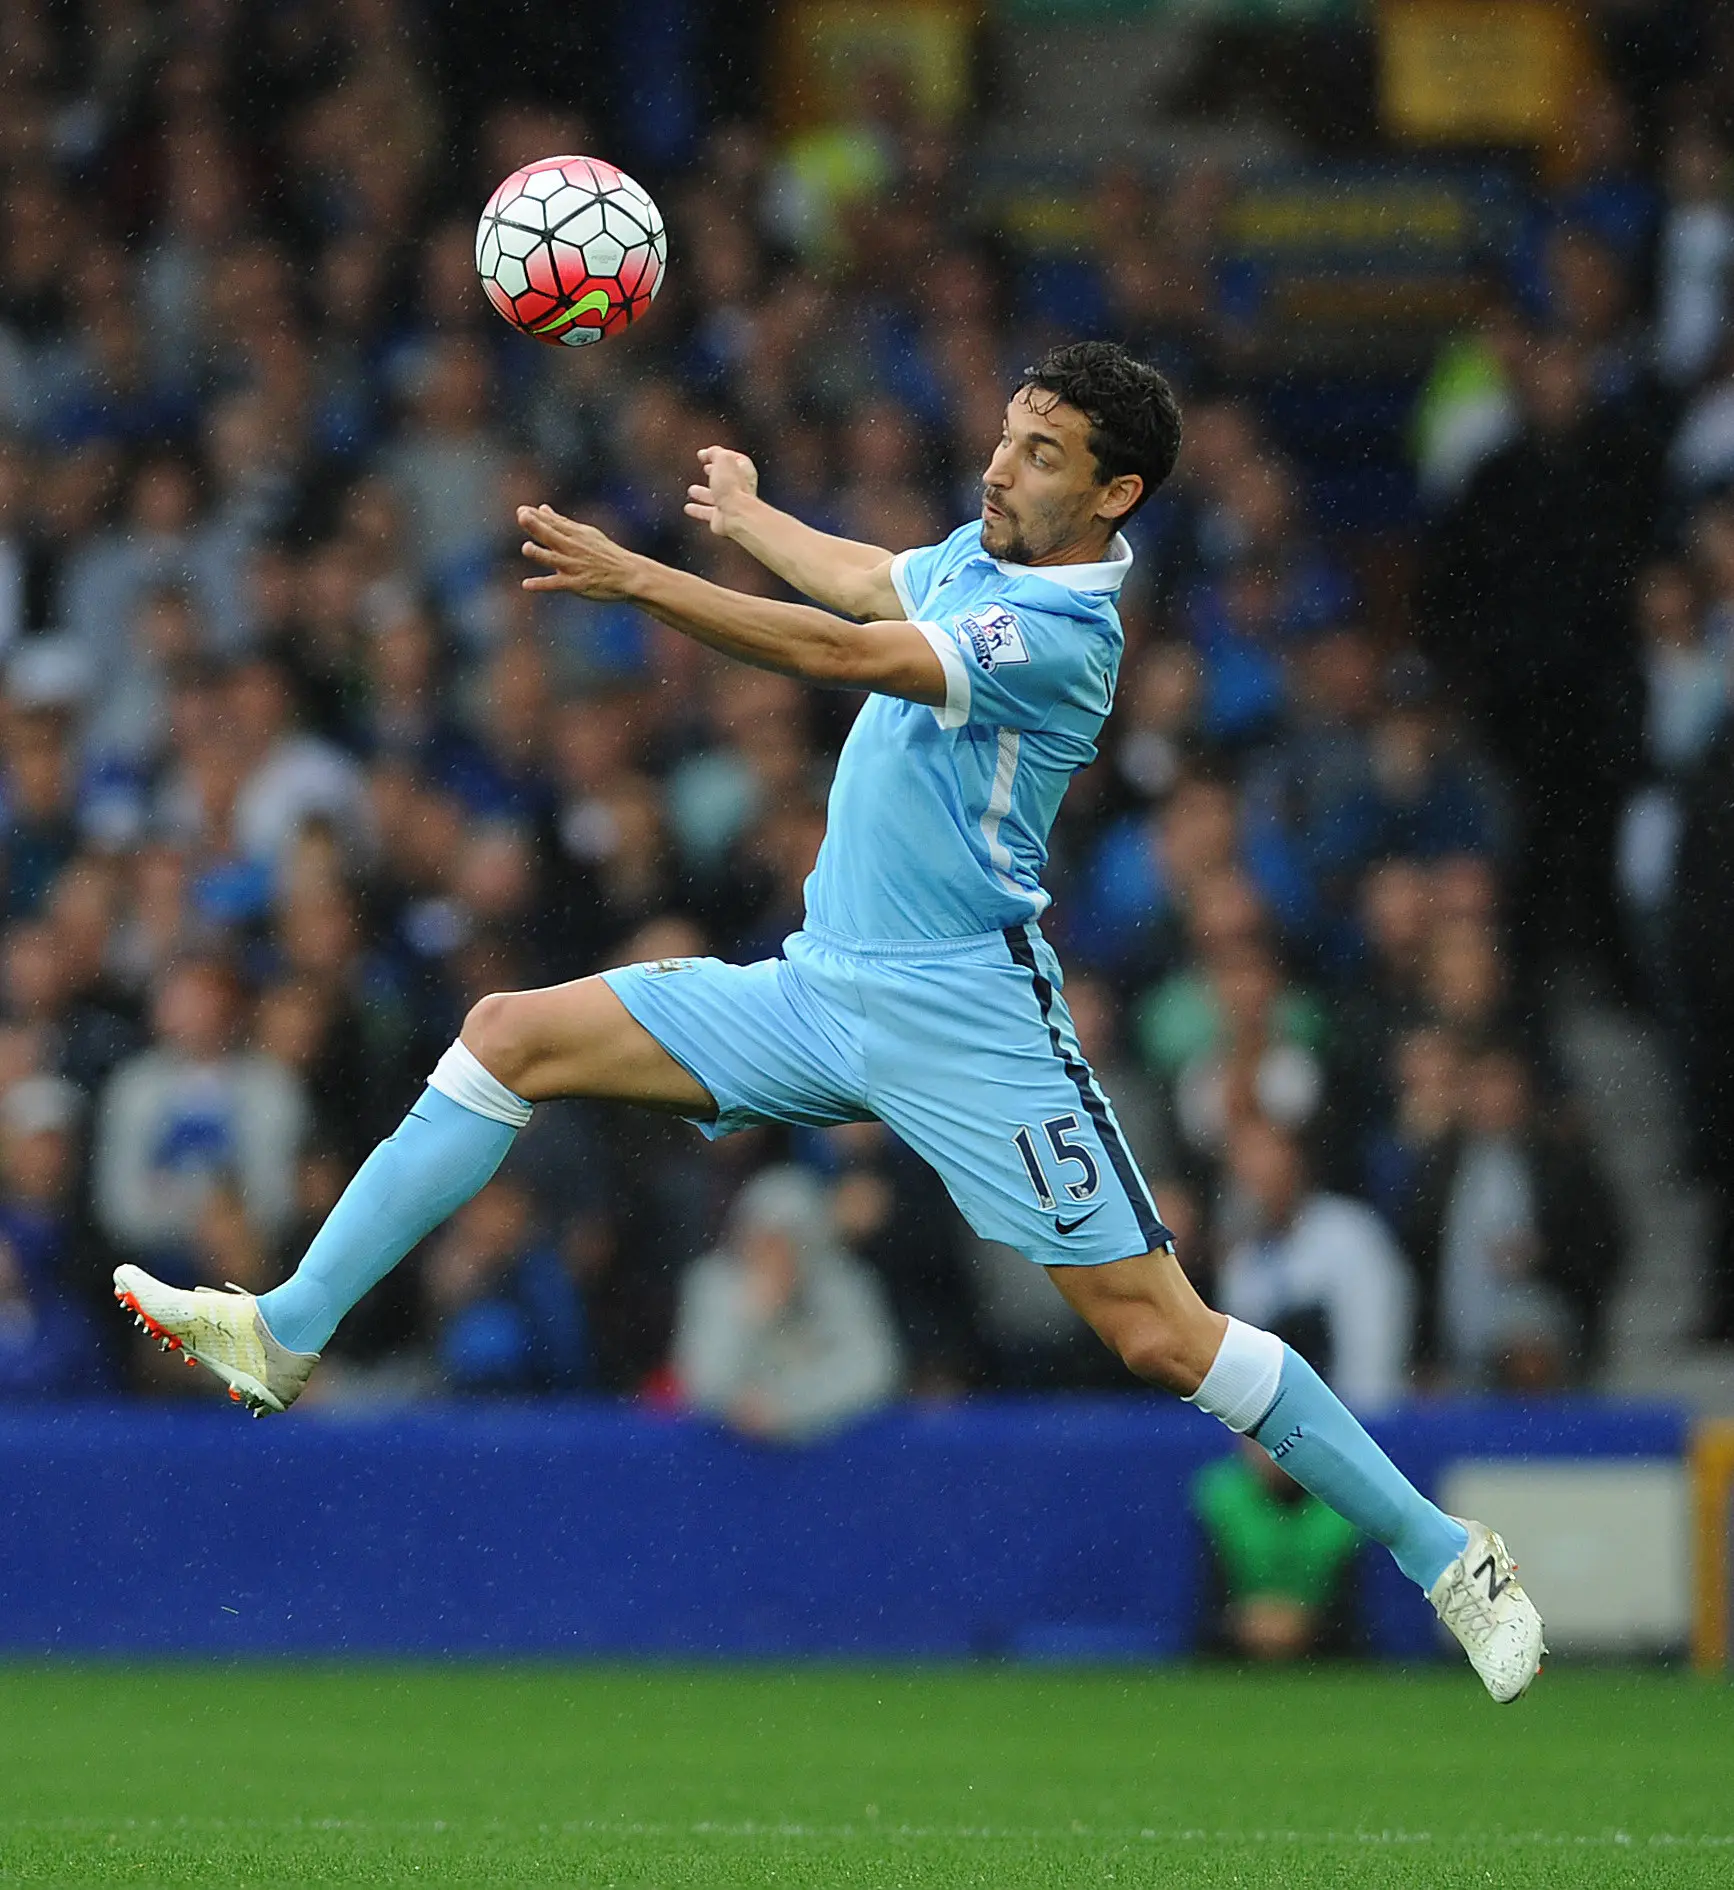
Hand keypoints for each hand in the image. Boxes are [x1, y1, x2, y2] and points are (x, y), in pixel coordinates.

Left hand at [518, 505, 638, 599]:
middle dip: (537, 527)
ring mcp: (574, 566)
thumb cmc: (605, 553)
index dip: (537, 517)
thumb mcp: (584, 533)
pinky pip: (556, 583)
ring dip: (540, 554)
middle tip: (522, 517)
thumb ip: (560, 522)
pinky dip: (541, 584)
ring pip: (553, 559)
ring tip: (526, 548)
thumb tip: (542, 508)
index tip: (522, 510)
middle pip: (552, 536)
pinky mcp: (576, 584)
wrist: (628, 574)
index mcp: (575, 534)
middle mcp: (573, 548)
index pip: (553, 523)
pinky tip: (526, 584)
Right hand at [684, 445, 758, 538]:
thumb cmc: (733, 487)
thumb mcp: (723, 459)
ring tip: (692, 490)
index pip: (734, 459)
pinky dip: (698, 510)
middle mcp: (740, 488)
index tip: (706, 454)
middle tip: (705, 469)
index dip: (719, 455)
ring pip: (716, 497)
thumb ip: (715, 453)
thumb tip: (706, 453)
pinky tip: (689, 508)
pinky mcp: (722, 518)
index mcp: (745, 471)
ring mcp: (731, 505)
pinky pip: (708, 513)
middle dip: (714, 473)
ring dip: (703, 493)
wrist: (735, 515)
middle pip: (726, 478)